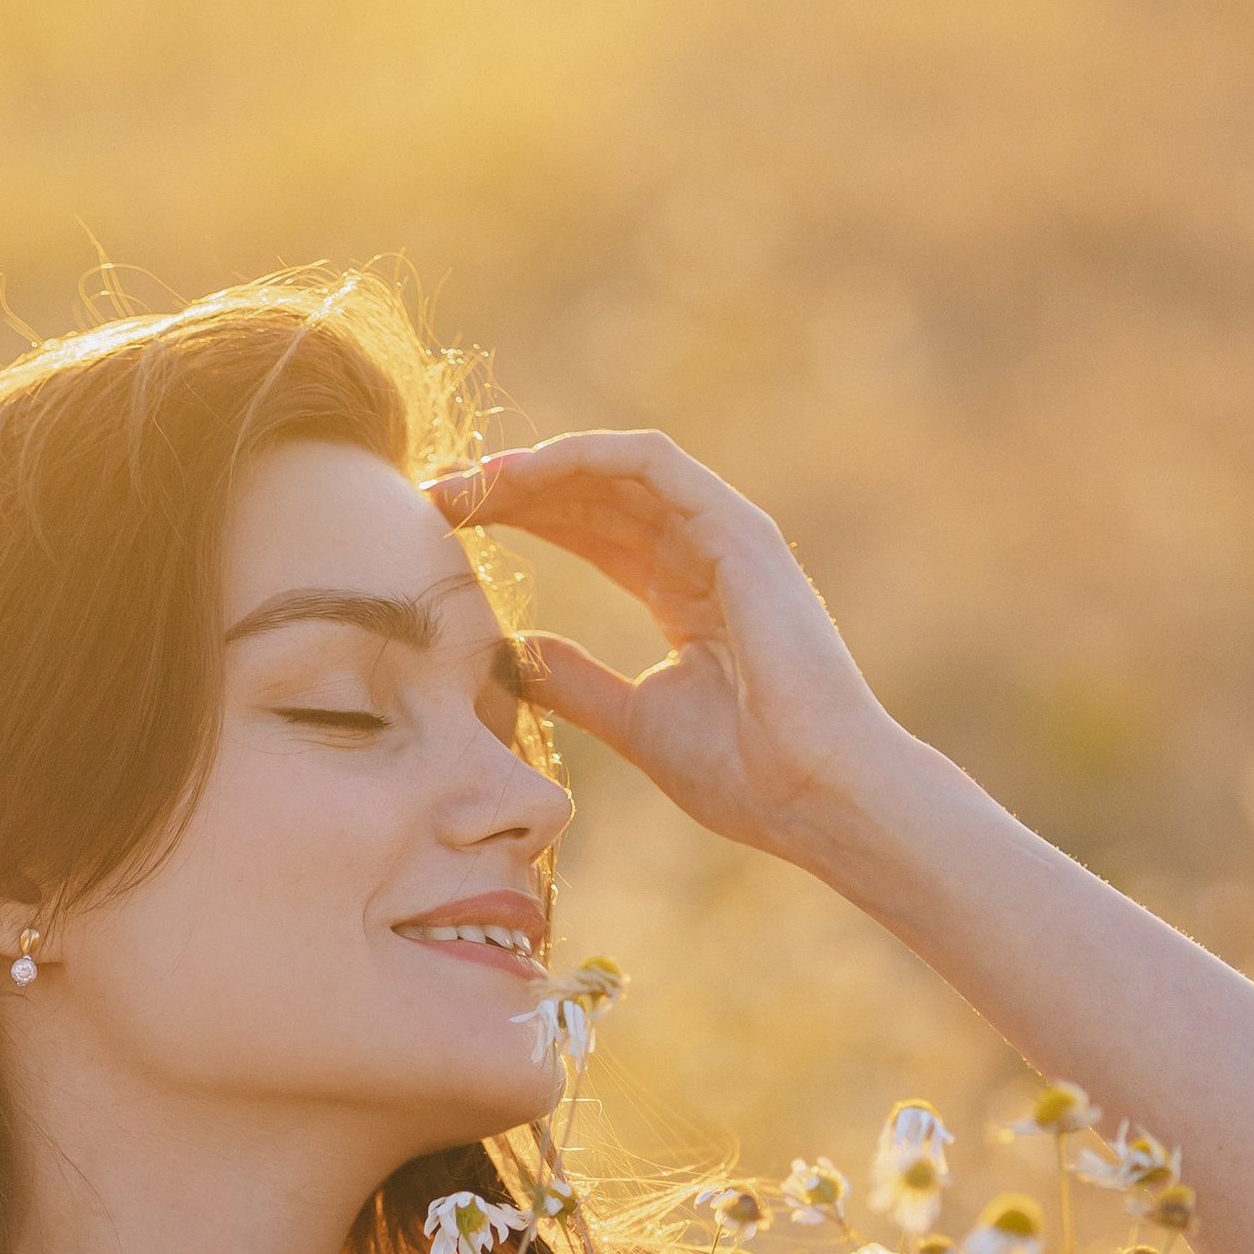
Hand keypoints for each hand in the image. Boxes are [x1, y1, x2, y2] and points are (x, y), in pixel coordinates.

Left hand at [431, 432, 906, 867]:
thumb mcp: (634, 722)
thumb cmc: (747, 776)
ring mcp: (726, 537)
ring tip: (467, 480)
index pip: (593, 533)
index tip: (447, 529)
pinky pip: (651, 464)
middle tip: (437, 493)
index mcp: (686, 595)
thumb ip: (577, 681)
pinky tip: (521, 474)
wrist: (815, 795)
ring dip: (538, 466)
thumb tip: (514, 655)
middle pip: (597, 494)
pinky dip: (584, 457)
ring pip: (617, 468)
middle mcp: (706, 554)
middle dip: (514, 488)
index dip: (522, 521)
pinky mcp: (738, 531)